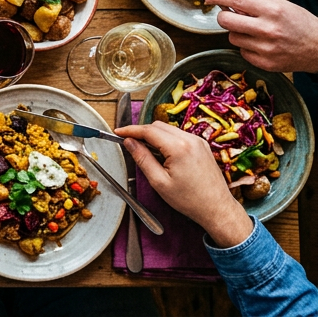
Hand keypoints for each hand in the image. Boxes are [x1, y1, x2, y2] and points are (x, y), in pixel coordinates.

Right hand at [115, 121, 254, 247]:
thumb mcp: (159, 181)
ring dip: (154, 135)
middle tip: (129, 143)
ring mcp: (198, 141)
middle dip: (141, 132)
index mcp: (179, 147)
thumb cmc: (189, 200)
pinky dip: (166, 139)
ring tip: (145, 151)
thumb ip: (142, 158)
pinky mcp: (203, 146)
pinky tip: (162, 154)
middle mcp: (190, 139)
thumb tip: (129, 142)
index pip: (148, 130)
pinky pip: (179, 135)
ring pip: (168, 129)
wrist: (217, 208)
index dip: (130, 130)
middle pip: (158, 126)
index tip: (118, 132)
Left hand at [204, 0, 317, 72]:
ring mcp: (265, 48)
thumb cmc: (299, 23)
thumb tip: (227, 3)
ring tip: (255, 32)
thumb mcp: (280, 5)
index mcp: (272, 10)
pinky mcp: (264, 63)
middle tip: (231, 16)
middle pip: (225, 21)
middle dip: (225, 17)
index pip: (236, 0)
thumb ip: (254, 4)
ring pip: (232, 37)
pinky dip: (247, 47)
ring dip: (238, 33)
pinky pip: (241, 51)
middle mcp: (267, 29)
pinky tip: (262, 44)